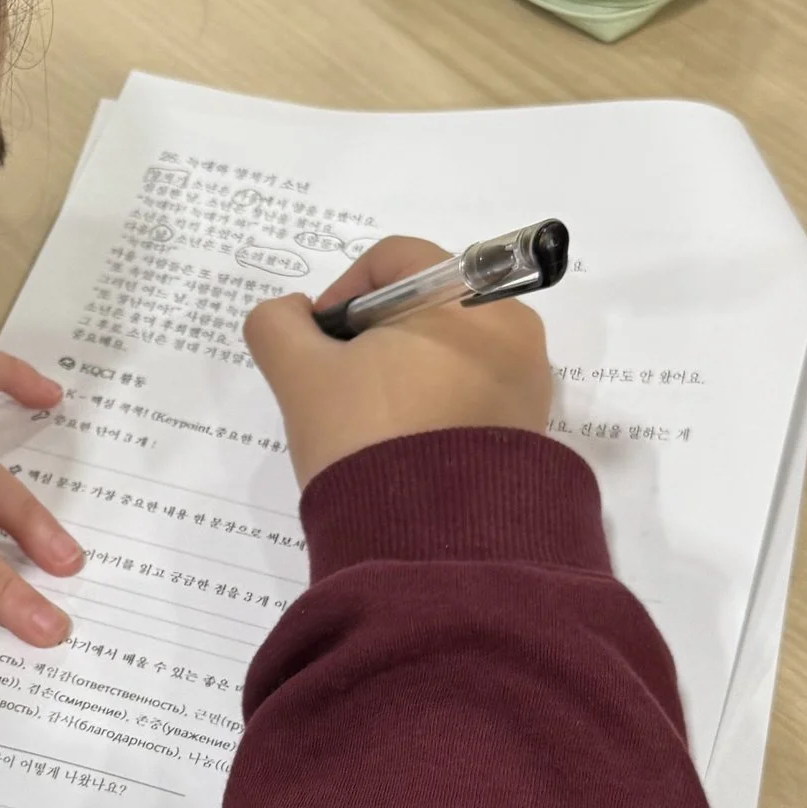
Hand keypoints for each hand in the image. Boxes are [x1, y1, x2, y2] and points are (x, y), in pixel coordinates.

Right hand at [244, 235, 554, 489]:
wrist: (430, 547)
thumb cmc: (366, 439)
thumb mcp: (300, 376)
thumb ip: (278, 325)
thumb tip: (293, 314)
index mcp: (468, 297)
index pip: (394, 260)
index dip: (341, 291)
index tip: (316, 342)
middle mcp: (514, 330)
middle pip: (424, 307)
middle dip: (373, 338)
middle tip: (336, 386)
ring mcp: (527, 384)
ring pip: (448, 354)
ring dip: (402, 374)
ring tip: (367, 422)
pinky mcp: (528, 432)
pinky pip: (471, 396)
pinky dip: (434, 406)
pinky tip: (401, 444)